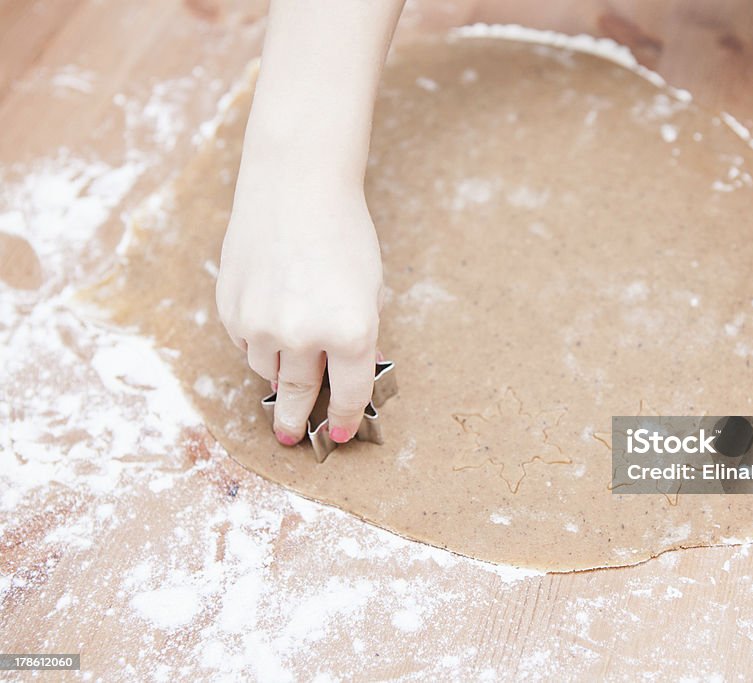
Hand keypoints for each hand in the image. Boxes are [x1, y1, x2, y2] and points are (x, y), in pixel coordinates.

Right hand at [216, 150, 381, 446]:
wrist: (295, 185)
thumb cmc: (343, 234)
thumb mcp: (369, 290)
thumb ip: (358, 336)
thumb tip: (344, 372)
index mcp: (350, 333)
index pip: (347, 396)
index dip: (342, 420)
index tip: (336, 435)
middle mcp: (304, 337)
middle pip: (299, 397)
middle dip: (296, 423)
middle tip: (290, 440)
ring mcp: (262, 325)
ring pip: (268, 371)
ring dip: (279, 374)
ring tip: (286, 369)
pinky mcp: (232, 310)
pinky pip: (245, 344)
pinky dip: (258, 342)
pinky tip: (268, 322)